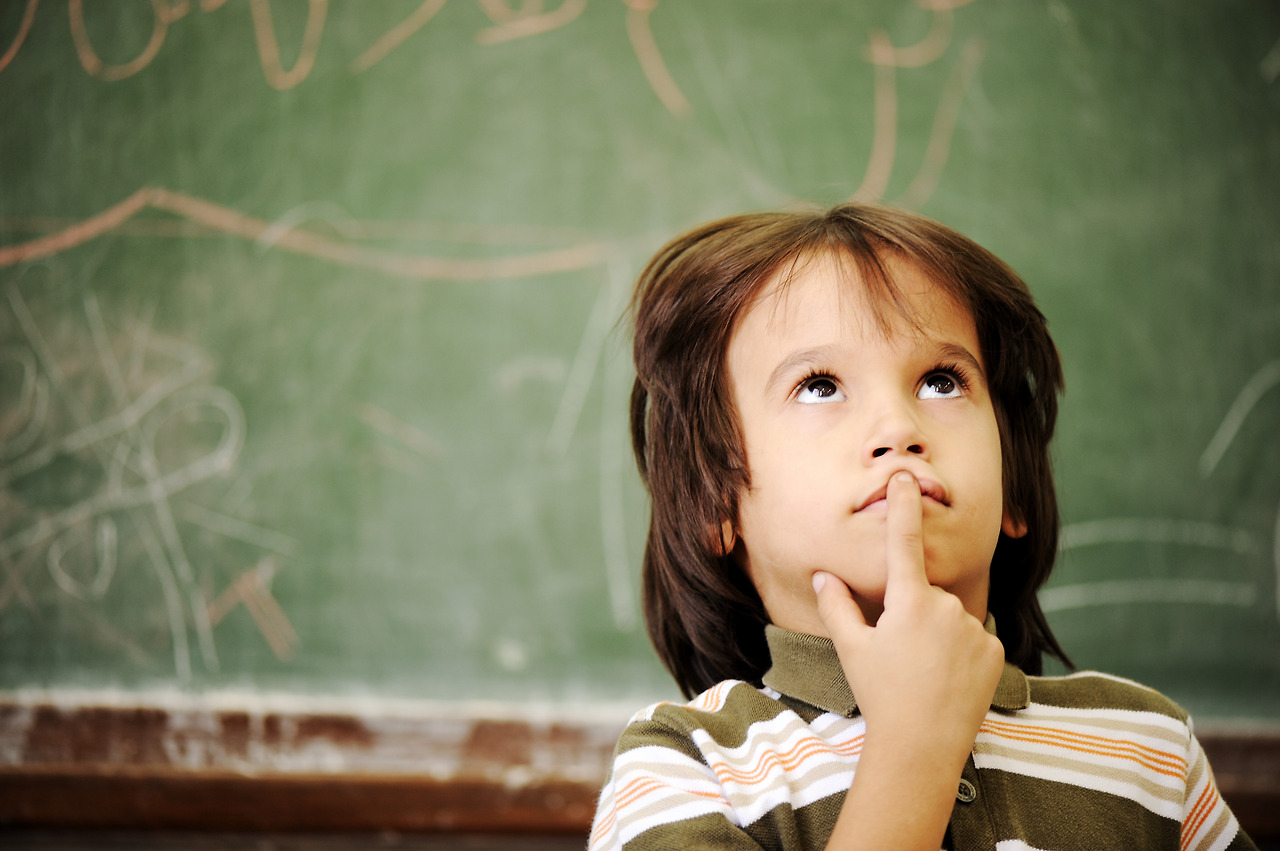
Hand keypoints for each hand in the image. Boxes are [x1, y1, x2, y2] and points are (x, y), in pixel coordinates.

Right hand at [813, 471, 1002, 787]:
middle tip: (899, 655)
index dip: (903, 506)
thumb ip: (837, 605)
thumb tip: (824, 575)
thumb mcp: (852, 649)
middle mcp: (946, 607)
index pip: (904, 541)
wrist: (922, 748)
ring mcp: (973, 629)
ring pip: (950, 617)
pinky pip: (973, 638)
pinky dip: (960, 652)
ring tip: (924, 673)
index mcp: (908, 602)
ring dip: (938, 634)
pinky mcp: (994, 650)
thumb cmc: (880, 697)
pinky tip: (948, 679)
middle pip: (926, 594)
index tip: (905, 478)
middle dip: (913, 614)